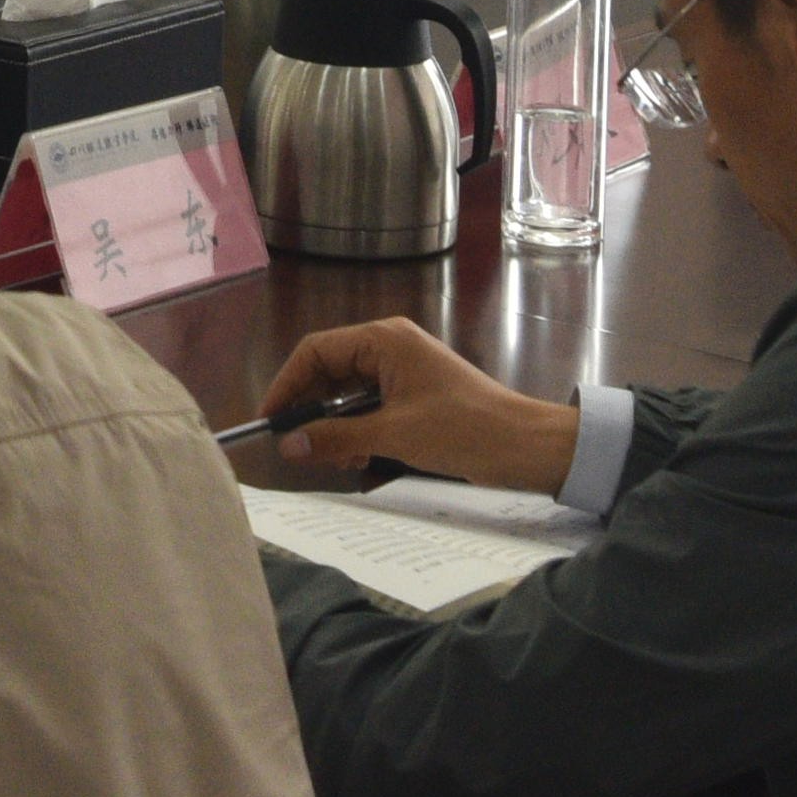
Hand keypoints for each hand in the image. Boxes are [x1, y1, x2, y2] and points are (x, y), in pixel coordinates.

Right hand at [264, 314, 580, 500]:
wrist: (525, 445)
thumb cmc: (464, 428)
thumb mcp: (393, 435)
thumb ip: (336, 437)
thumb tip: (289, 444)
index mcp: (385, 339)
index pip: (317, 350)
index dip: (288, 384)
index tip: (272, 421)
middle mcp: (391, 347)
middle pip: (330, 370)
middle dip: (312, 409)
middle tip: (299, 446)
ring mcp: (404, 371)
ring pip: (348, 392)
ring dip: (335, 425)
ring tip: (335, 457)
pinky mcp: (415, 395)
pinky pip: (370, 406)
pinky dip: (357, 430)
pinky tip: (358, 457)